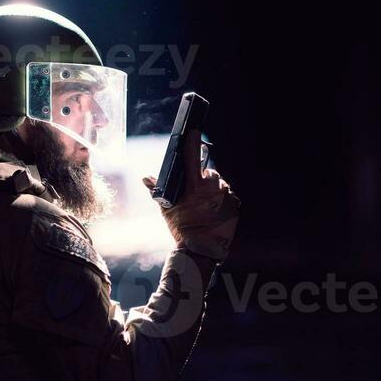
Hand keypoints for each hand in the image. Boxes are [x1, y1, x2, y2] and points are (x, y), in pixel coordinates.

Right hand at [143, 129, 239, 262]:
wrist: (201, 250)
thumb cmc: (182, 229)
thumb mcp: (166, 210)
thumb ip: (157, 191)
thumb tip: (146, 178)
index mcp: (194, 187)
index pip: (192, 158)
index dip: (192, 142)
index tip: (193, 131)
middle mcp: (212, 189)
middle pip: (209, 173)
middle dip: (203, 179)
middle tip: (194, 193)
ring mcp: (225, 197)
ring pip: (219, 185)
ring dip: (213, 190)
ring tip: (204, 206)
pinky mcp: (234, 205)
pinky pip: (228, 196)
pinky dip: (222, 200)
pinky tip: (214, 211)